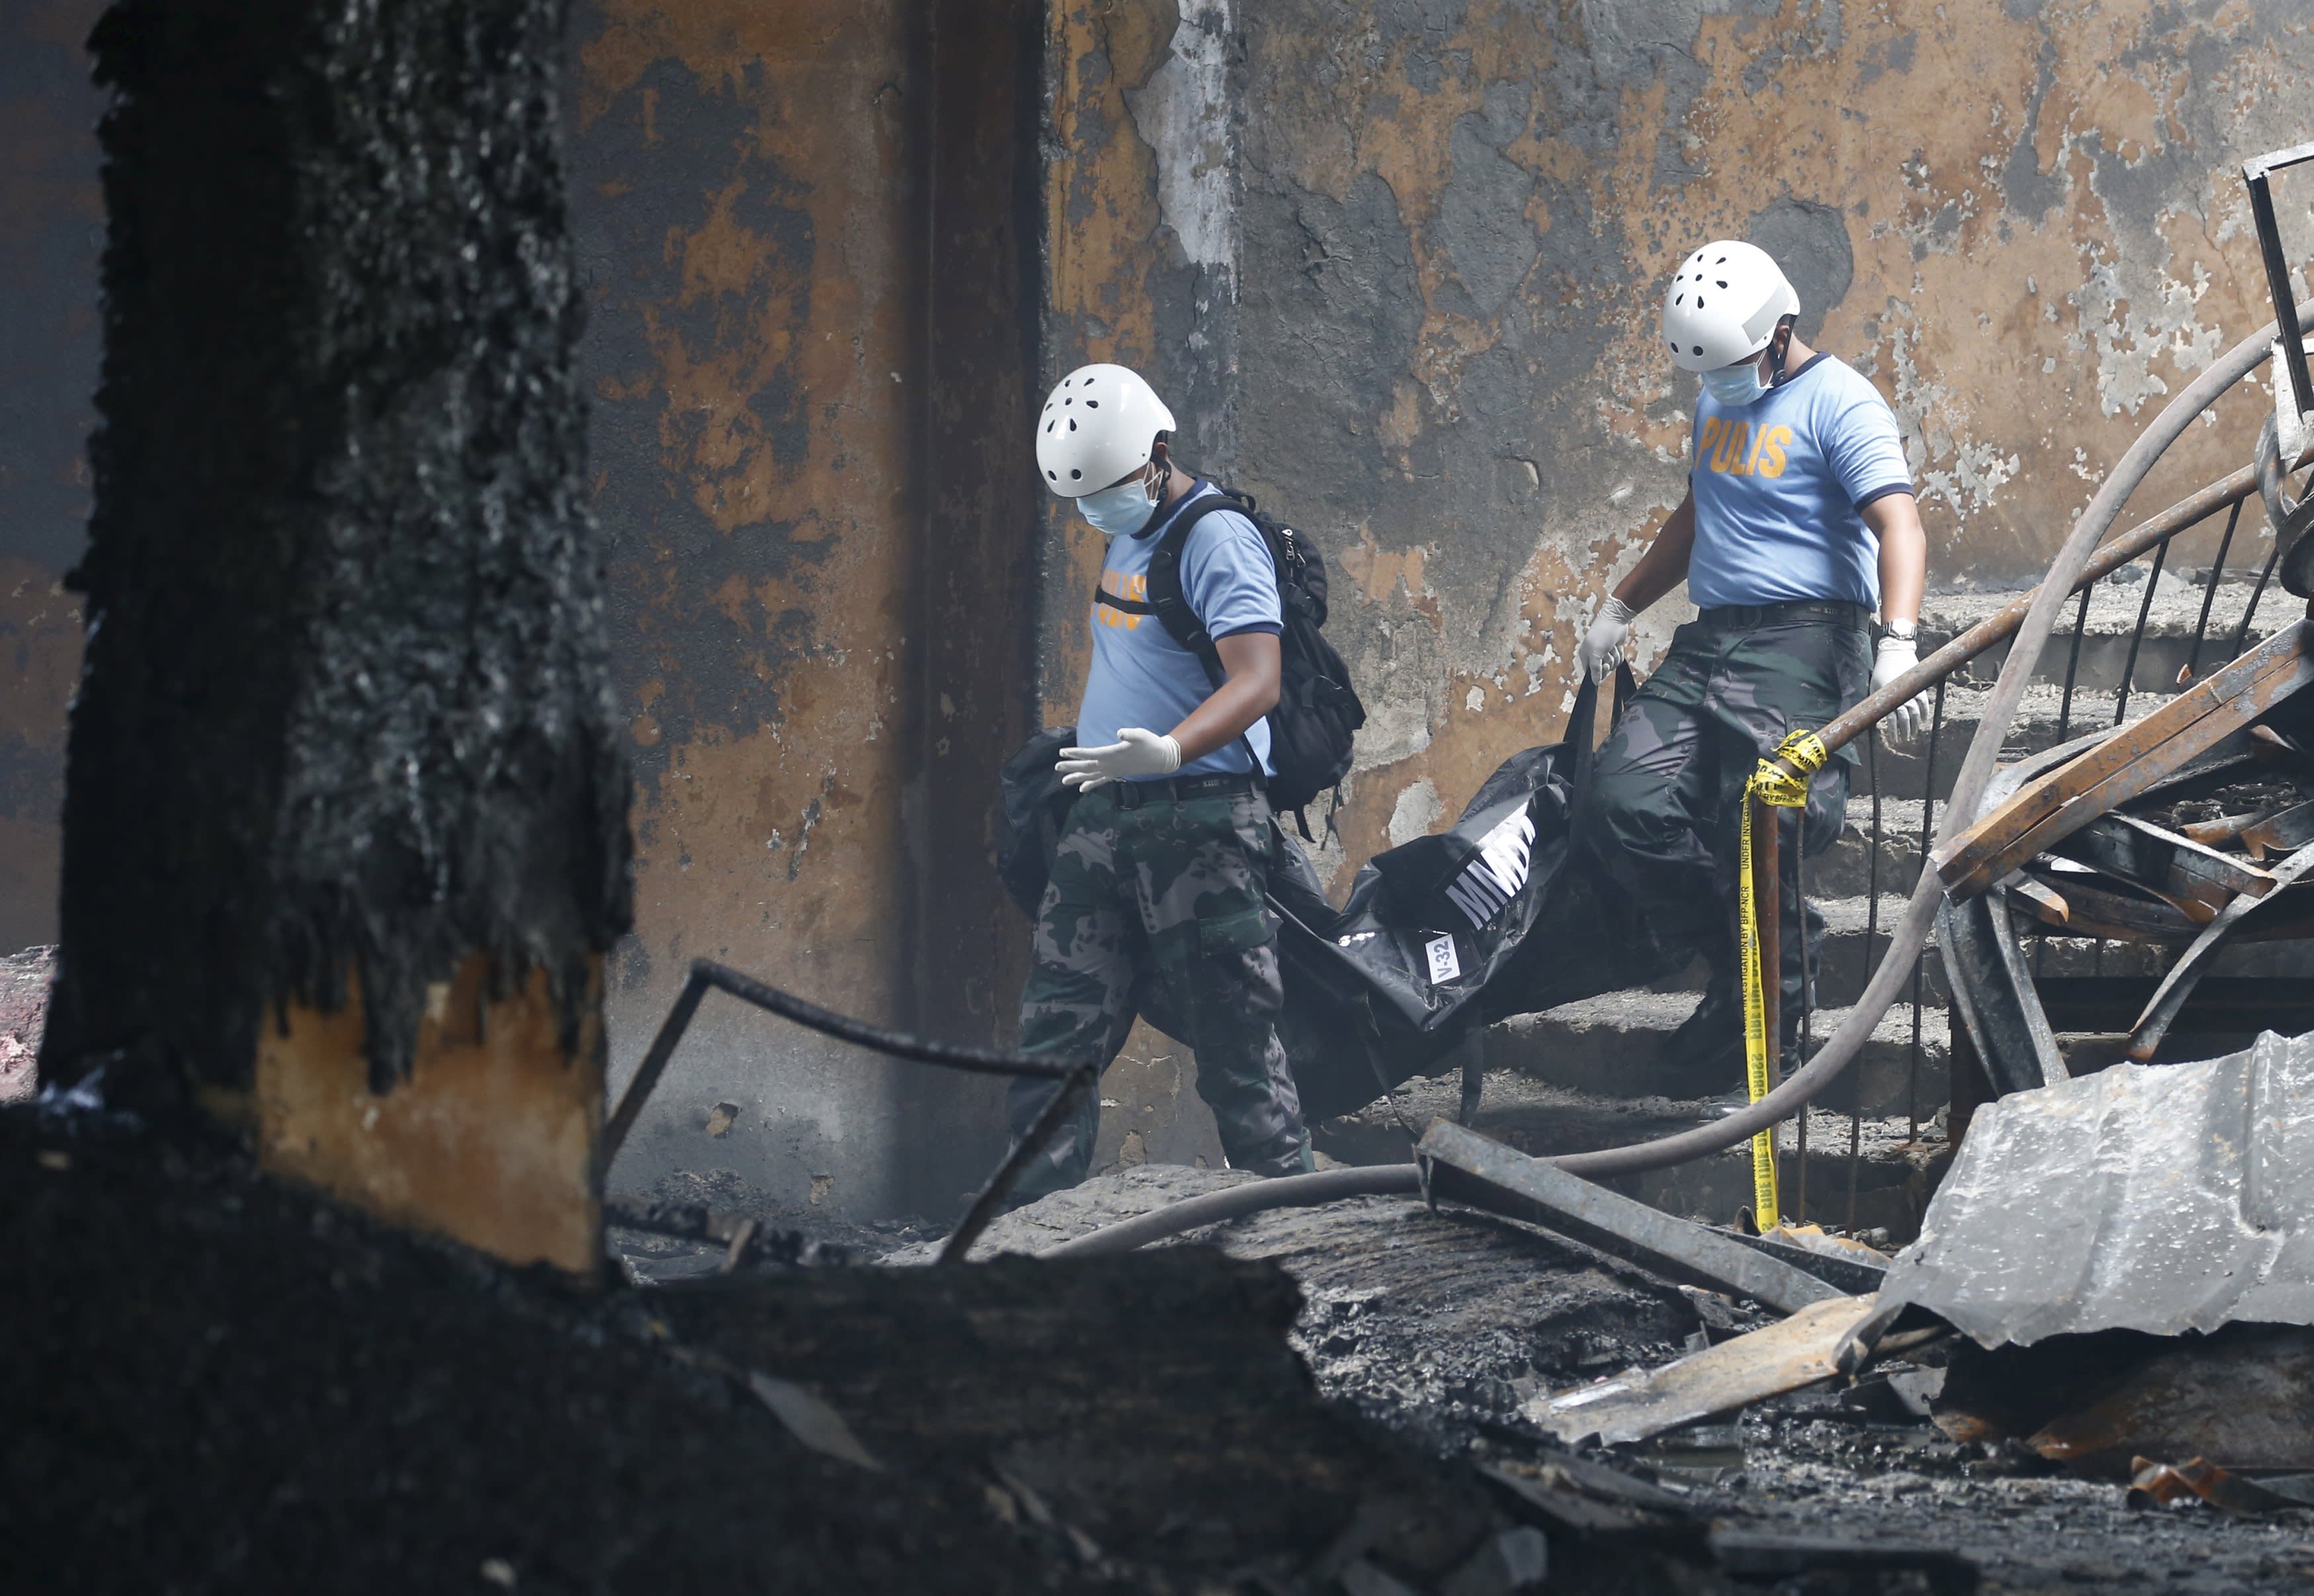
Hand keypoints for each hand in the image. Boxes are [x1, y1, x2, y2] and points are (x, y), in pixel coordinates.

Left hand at [1056, 727, 1181, 790]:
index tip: (1062, 752)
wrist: (1161, 758)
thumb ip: (1130, 734)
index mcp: (1113, 754)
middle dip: (1071, 767)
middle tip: (1056, 766)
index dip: (1075, 753)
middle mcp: (1110, 765)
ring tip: (1063, 781)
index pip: (1090, 754)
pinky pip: (1101, 780)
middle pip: (1087, 767)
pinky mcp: (1117, 773)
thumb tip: (1120, 733)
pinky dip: (1091, 784)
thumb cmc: (1150, 744)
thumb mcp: (1141, 735)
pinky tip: (1082, 789)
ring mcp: (1113, 771)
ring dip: (1077, 778)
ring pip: (1092, 776)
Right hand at [1578, 596, 1635, 682]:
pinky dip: (1620, 654)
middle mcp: (1594, 656)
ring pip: (1613, 665)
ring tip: (1612, 646)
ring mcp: (1605, 653)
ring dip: (1615, 656)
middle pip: (1604, 671)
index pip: (1592, 674)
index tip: (1604, 665)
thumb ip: (1595, 670)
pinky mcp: (1614, 650)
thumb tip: (1595, 683)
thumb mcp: (1596, 654)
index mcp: (1586, 656)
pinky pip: (1619, 659)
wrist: (1615, 620)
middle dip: (1609, 662)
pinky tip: (1617, 646)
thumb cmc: (1602, 636)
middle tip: (1607, 653)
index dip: (1600, 673)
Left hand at [1872, 634, 1932, 748]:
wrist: (1895, 653)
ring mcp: (1912, 693)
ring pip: (1916, 714)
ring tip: (1913, 734)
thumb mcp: (1873, 687)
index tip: (1894, 739)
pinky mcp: (1919, 688)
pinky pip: (1925, 703)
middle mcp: (1902, 697)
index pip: (1892, 719)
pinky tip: (1923, 720)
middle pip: (1905, 719)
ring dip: (1915, 725)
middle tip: (1904, 740)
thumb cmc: (1880, 671)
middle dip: (1904, 731)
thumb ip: (1875, 701)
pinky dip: (1924, 713)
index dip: (1893, 731)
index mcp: (1889, 698)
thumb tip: (1873, 717)